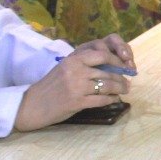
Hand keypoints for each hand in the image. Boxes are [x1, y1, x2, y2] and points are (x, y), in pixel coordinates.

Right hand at [14, 35, 135, 131]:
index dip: (117, 60)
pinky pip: (102, 100)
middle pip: (108, 72)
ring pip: (108, 85)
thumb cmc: (51, 85)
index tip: (125, 66)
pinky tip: (114, 99)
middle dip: (122, 77)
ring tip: (125, 90)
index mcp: (73, 59)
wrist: (32, 104)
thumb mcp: (66, 68)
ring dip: (120, 89)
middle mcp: (76, 71)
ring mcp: (77, 87)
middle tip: (127, 82)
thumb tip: (111, 64)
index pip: (102, 54)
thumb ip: (84, 64)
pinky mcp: (78, 102)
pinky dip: (111, 99)